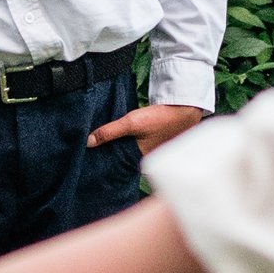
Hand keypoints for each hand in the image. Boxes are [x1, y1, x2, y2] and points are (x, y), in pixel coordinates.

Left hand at [87, 101, 204, 156]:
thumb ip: (109, 132)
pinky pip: (136, 140)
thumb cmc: (160, 118)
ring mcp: (152, 147)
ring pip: (130, 147)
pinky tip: (123, 132)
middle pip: (124, 156)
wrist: (185, 108)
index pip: (118, 164)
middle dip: (111, 153)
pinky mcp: (155, 137)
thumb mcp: (131, 123)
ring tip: (103, 141)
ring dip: (120, 144)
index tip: (90, 159)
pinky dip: (129, 137)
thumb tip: (88, 142)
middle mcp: (147, 157)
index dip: (105, 161)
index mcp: (141, 159)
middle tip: (92, 150)